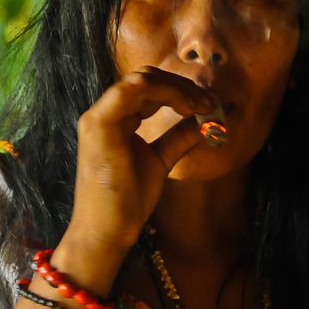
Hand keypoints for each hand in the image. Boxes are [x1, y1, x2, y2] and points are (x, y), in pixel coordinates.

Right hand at [64, 66, 214, 254]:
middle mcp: (104, 112)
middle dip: (182, 85)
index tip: (208, 104)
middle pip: (146, 78)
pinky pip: (132, 90)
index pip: (148, 87)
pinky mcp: (100, 125)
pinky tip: (186, 107)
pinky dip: (165, 91)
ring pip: (141, 79)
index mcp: (115, 119)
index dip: (180, 89)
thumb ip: (179, 137)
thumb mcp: (161, 160)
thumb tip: (206, 120)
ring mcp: (99, 117)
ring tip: (202, 105)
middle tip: (210, 102)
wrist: (108, 230)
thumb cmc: (128, 200)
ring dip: (178, 88)